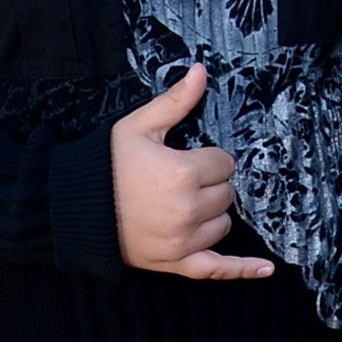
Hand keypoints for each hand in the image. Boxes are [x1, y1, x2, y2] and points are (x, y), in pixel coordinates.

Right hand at [110, 65, 271, 279]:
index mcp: (183, 173)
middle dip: (209, 184)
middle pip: (226, 193)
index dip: (208, 158)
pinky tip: (266, 270)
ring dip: (211, 214)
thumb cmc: (105, 165)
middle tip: (179, 180)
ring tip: (180, 204)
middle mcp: (189, 209)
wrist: (74, 207)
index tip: (187, 158)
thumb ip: (176, 101)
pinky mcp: (176, 263)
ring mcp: (183, 240)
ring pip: (223, 224)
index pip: (224, 163)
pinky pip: (217, 269)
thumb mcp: (139, 126)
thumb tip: (201, 71)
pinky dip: (242, 270)